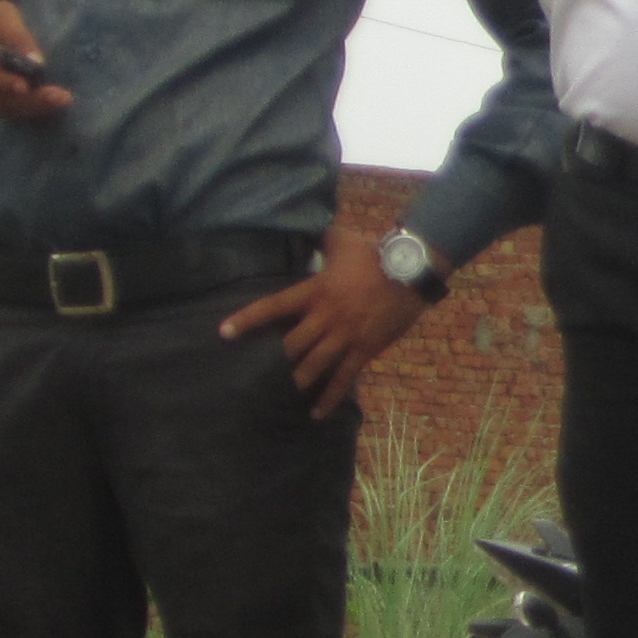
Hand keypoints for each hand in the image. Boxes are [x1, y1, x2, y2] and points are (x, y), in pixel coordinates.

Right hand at [0, 0, 72, 124]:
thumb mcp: (2, 15)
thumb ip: (17, 35)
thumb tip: (38, 62)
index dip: (3, 81)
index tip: (26, 86)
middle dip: (30, 99)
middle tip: (62, 97)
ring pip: (0, 108)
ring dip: (33, 108)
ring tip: (61, 100)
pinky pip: (3, 111)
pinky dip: (27, 110)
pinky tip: (50, 105)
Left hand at [219, 218, 428, 417]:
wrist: (412, 270)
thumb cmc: (376, 254)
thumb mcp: (343, 240)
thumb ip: (321, 238)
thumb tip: (308, 224)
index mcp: (315, 291)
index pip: (274, 306)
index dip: (248, 319)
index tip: (225, 332)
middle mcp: (325, 317)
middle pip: (291, 345)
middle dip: (274, 360)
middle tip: (254, 375)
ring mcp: (345, 336)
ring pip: (314, 365)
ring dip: (296, 382)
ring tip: (281, 395)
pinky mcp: (365, 349)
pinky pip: (344, 377)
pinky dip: (330, 397)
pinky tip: (317, 413)